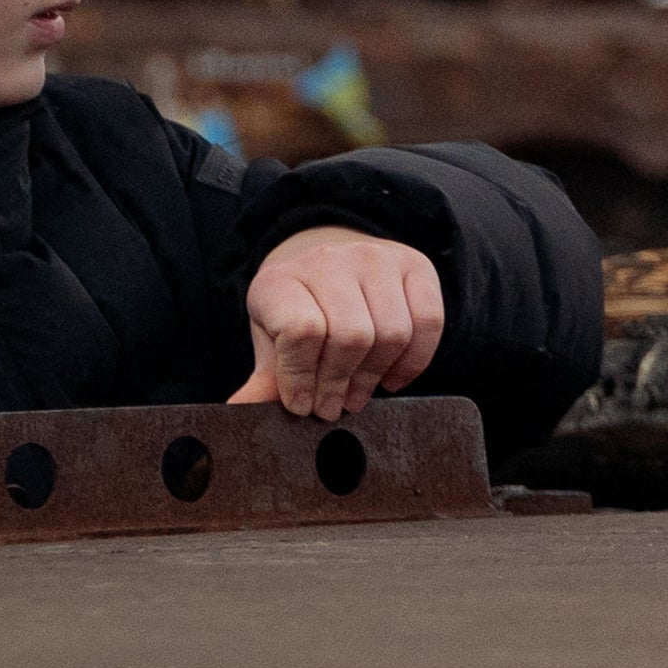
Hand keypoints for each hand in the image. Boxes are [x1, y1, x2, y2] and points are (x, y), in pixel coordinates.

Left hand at [231, 228, 444, 421]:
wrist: (327, 266)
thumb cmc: (297, 311)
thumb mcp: (272, 341)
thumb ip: (264, 378)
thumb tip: (239, 410)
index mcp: (281, 278)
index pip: (300, 331)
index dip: (302, 377)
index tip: (301, 404)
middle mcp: (329, 259)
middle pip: (350, 336)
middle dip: (340, 384)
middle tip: (333, 407)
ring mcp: (376, 258)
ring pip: (391, 333)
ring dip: (374, 377)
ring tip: (356, 394)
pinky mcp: (416, 266)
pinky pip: (428, 322)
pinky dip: (414, 362)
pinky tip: (390, 378)